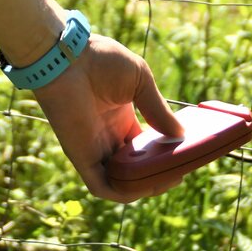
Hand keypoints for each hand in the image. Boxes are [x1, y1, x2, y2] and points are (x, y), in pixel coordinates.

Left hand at [32, 34, 183, 202]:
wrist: (67, 57)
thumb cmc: (101, 61)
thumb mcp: (140, 82)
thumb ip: (158, 109)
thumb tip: (180, 135)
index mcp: (120, 118)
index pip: (144, 146)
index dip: (163, 153)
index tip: (183, 153)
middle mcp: (108, 136)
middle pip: (135, 166)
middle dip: (158, 172)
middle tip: (180, 171)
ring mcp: (94, 148)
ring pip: (121, 181)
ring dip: (144, 187)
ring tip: (168, 180)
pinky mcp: (81, 157)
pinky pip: (102, 186)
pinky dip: (123, 193)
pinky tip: (144, 187)